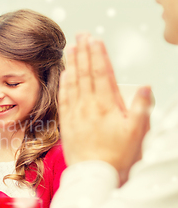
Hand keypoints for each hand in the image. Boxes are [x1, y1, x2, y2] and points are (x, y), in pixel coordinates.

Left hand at [59, 34, 151, 184]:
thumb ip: (140, 107)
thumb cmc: (117, 155)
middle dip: (84, 52)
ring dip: (72, 63)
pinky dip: (64, 83)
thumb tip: (144, 86)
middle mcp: (89, 105)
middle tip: (81, 35)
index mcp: (107, 105)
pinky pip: (63, 98)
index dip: (98, 54)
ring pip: (73, 82)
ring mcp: (76, 113)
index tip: (95, 39)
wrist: (93, 173)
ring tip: (71, 47)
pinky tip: (64, 73)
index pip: (102, 73)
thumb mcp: (136, 132)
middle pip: (85, 73)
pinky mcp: (66, 121)